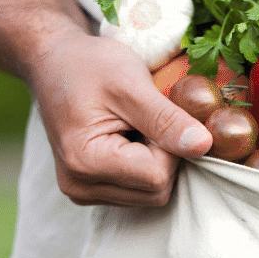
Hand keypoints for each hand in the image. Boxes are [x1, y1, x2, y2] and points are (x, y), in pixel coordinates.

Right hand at [27, 29, 211, 205]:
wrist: (54, 63)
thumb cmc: (88, 66)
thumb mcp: (131, 85)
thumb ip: (167, 120)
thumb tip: (204, 146)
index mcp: (84, 162)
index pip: (157, 175)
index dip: (170, 144)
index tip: (156, 113)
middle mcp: (79, 187)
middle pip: (156, 191)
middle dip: (165, 155)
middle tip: (146, 118)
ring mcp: (83, 191)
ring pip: (151, 194)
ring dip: (156, 160)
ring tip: (134, 126)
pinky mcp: (91, 189)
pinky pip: (138, 191)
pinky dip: (144, 165)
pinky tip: (129, 137)